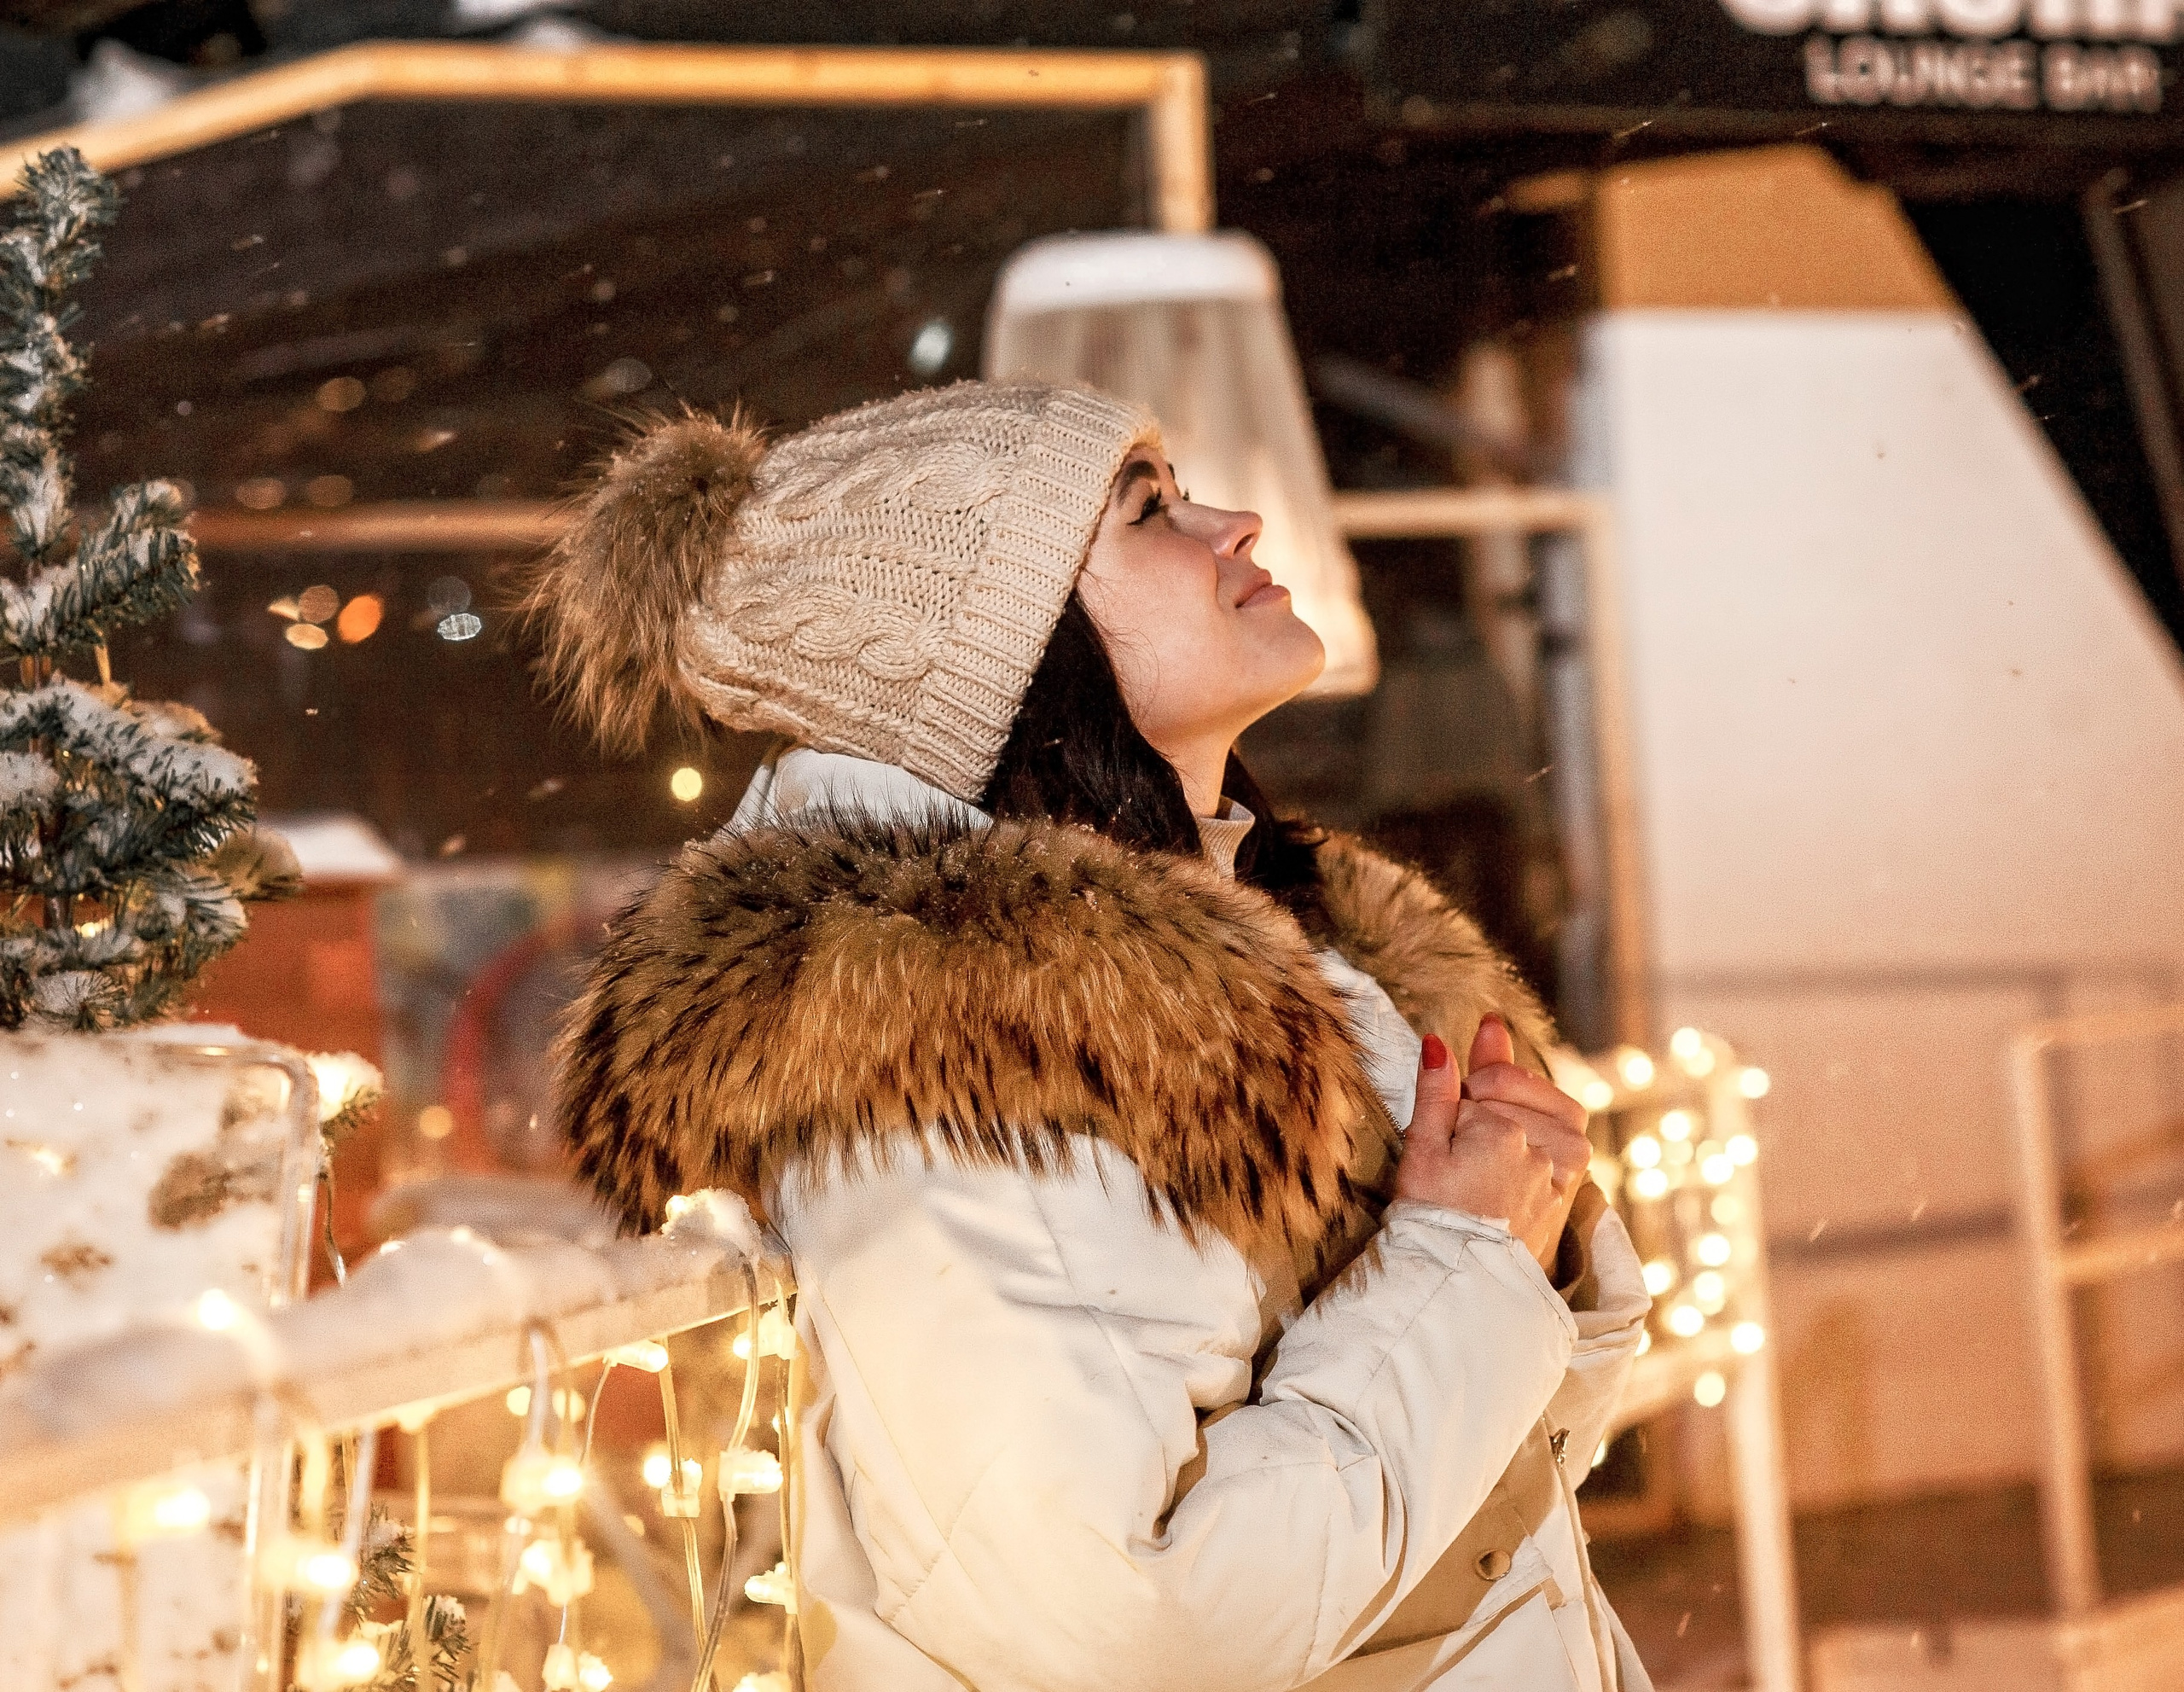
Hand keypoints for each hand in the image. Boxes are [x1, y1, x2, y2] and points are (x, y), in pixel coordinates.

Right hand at [1394, 1015, 1593, 1272]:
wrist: (1457, 1284)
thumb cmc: (1429, 1221)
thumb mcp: (1420, 1153)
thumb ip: (1434, 1093)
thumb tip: (1438, 1043)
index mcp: (1501, 1135)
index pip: (1476, 1095)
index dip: (1454, 1100)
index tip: (1439, 1121)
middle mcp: (1541, 1150)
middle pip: (1515, 1098)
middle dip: (1489, 1093)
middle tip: (1462, 1108)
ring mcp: (1559, 1173)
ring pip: (1554, 1114)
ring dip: (1525, 1104)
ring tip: (1491, 1114)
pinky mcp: (1566, 1195)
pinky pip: (1572, 1143)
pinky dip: (1550, 1129)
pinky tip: (1526, 1135)